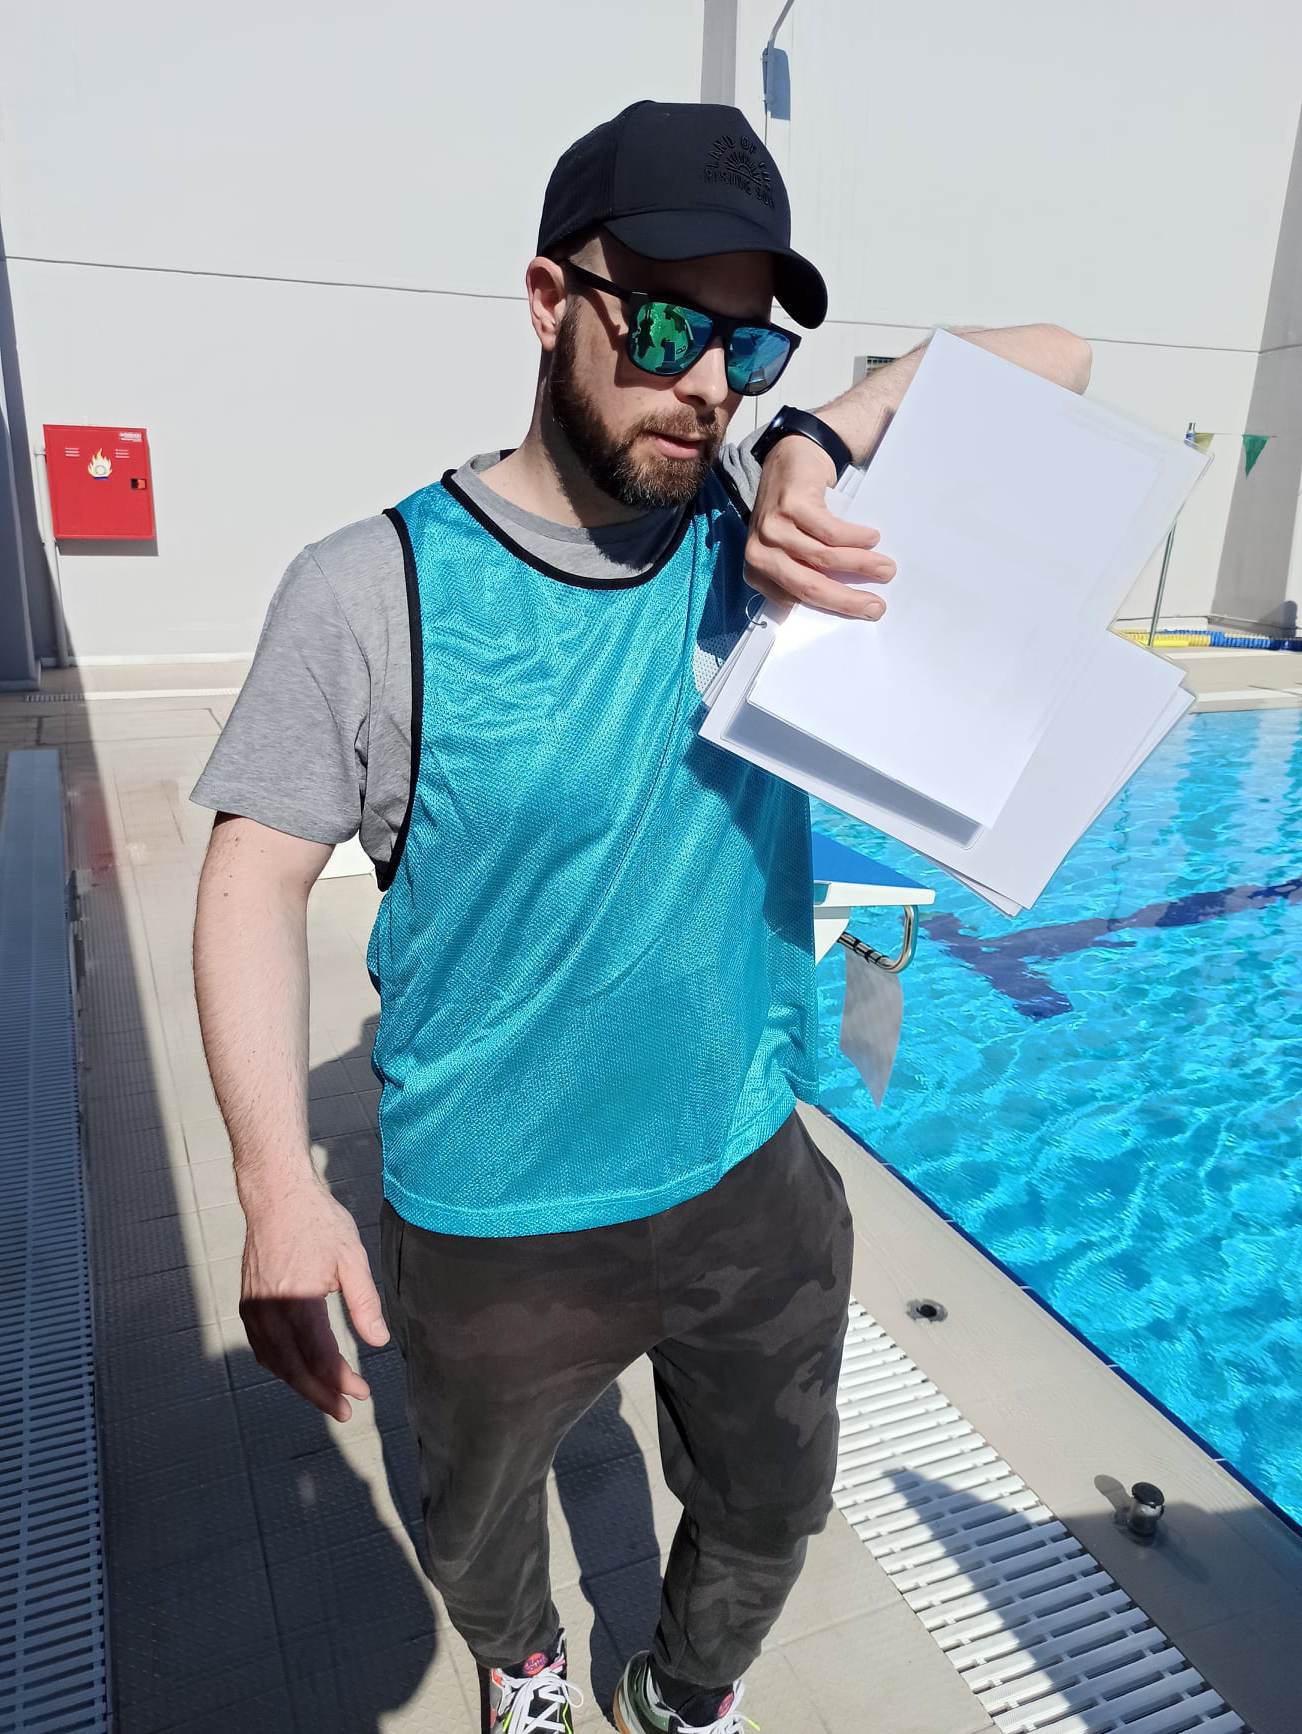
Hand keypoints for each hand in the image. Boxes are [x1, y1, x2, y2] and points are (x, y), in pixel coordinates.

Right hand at [238, 1173, 390, 1420]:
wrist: (276, 1195)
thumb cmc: (317, 1222)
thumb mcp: (351, 1258)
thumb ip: (365, 1303)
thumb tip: (378, 1341)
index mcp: (298, 1301)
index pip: (320, 1357)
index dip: (341, 1381)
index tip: (361, 1394)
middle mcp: (270, 1310)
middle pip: (294, 1369)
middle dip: (321, 1393)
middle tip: (344, 1409)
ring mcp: (254, 1308)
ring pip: (274, 1362)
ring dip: (299, 1383)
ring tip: (325, 1394)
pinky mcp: (247, 1302)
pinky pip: (261, 1347)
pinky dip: (279, 1365)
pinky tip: (296, 1369)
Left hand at [744, 436, 894, 619]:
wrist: (788, 460)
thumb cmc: (794, 513)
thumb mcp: (792, 549)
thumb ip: (807, 573)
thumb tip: (847, 602)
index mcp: (757, 572)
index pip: (798, 600)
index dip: (835, 609)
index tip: (865, 612)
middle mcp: (758, 553)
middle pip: (809, 585)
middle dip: (848, 600)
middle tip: (877, 606)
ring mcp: (773, 528)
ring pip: (825, 558)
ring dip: (862, 565)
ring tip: (886, 569)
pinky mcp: (791, 505)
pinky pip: (831, 532)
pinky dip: (856, 538)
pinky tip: (872, 538)